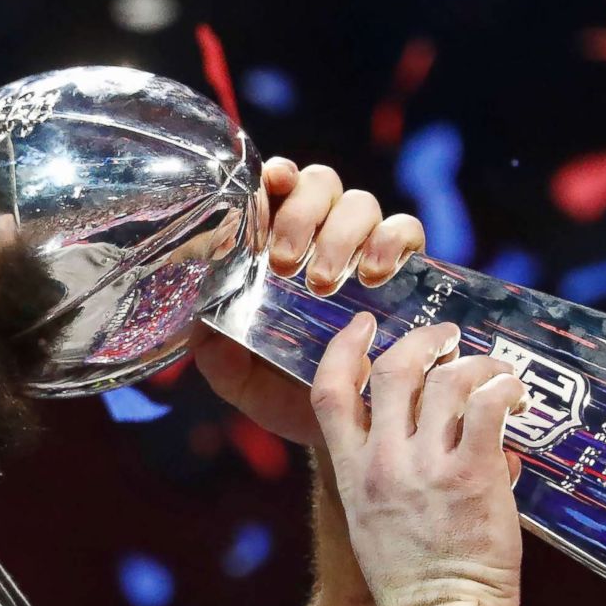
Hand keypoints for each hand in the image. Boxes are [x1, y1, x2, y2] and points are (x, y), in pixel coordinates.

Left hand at [192, 158, 426, 447]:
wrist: (345, 430)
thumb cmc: (285, 395)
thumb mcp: (240, 380)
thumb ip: (215, 354)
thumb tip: (199, 323)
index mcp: (275, 247)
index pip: (275, 189)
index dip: (273, 176)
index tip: (268, 187)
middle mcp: (320, 236)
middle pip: (318, 185)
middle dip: (301, 214)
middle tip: (286, 264)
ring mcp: (364, 248)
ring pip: (359, 203)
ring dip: (340, 234)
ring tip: (326, 283)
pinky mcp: (406, 268)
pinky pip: (406, 229)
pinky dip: (392, 241)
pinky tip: (376, 276)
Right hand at [311, 314, 527, 605]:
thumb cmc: (414, 581)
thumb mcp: (373, 520)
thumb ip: (392, 474)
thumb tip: (448, 435)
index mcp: (353, 474)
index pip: (330, 393)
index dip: (343, 350)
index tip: (363, 327)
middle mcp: (385, 464)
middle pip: (393, 370)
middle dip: (422, 341)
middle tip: (448, 337)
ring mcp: (427, 469)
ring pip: (445, 381)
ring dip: (475, 364)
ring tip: (495, 371)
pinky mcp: (473, 477)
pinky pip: (487, 407)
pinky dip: (504, 389)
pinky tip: (516, 396)